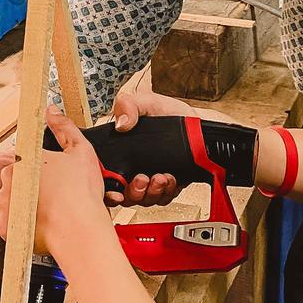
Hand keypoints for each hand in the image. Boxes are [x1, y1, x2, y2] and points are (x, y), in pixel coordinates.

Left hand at [0, 108, 108, 253]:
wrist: (79, 230)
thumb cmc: (81, 195)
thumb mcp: (81, 151)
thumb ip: (64, 128)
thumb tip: (52, 112)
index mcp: (23, 159)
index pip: (25, 157)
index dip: (41, 168)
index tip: (53, 177)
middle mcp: (9, 180)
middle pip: (18, 179)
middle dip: (33, 185)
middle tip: (55, 193)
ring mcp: (6, 204)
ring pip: (14, 200)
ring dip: (27, 203)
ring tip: (51, 209)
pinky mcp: (6, 226)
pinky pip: (12, 222)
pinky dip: (24, 223)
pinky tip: (42, 221)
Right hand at [107, 81, 197, 205]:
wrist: (198, 125)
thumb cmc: (170, 113)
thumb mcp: (147, 103)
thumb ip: (129, 105)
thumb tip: (121, 124)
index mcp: (120, 152)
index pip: (105, 177)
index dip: (107, 189)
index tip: (115, 191)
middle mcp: (132, 169)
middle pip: (123, 195)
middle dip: (133, 192)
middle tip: (142, 179)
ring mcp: (150, 180)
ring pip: (143, 200)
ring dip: (151, 192)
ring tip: (160, 177)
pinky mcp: (167, 187)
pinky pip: (162, 199)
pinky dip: (166, 193)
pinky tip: (171, 179)